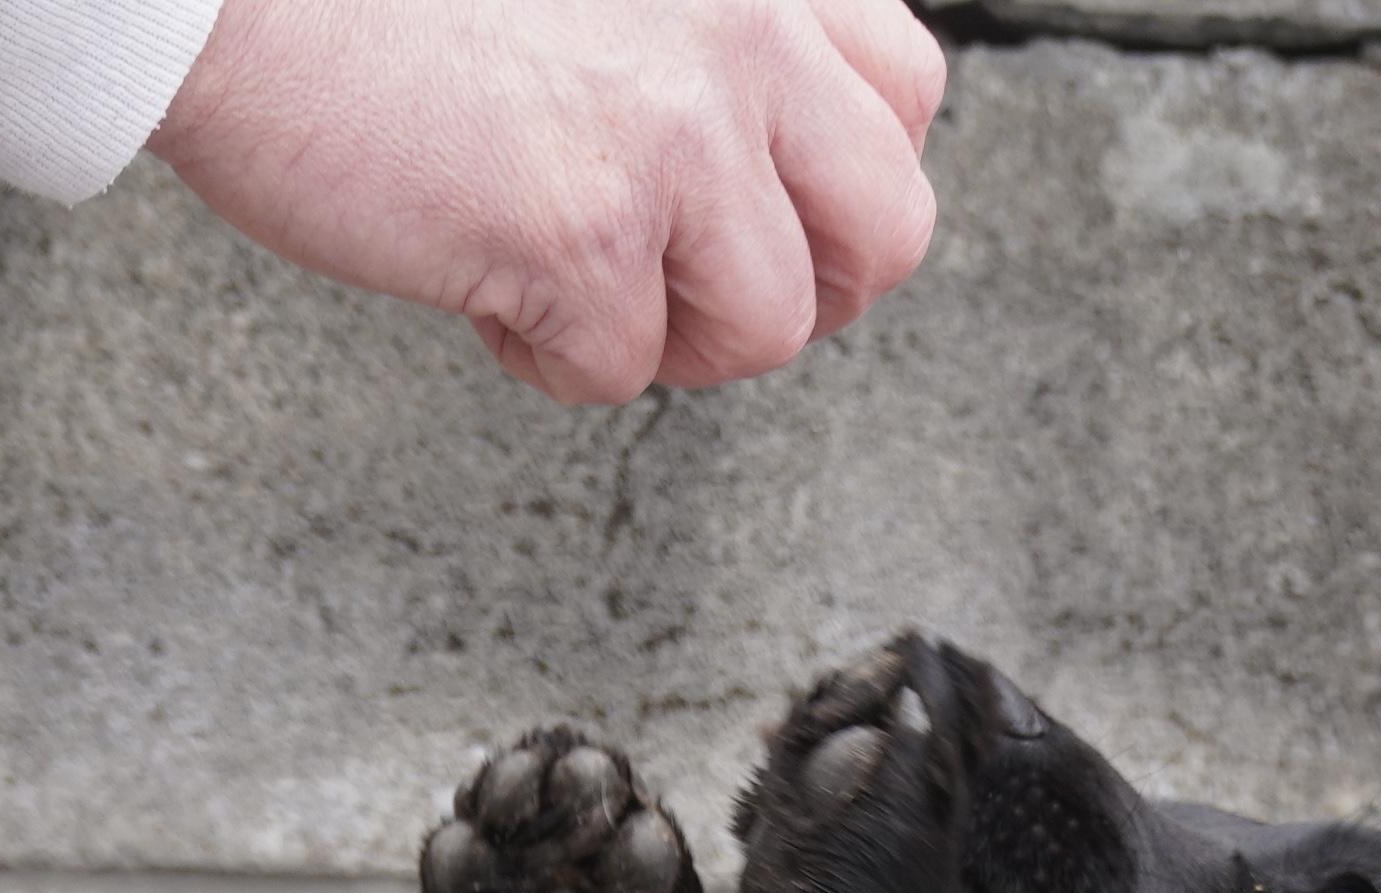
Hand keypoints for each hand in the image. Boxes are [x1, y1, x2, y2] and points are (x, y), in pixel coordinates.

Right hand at [150, 0, 944, 403]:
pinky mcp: (589, 229)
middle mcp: (742, 21)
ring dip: (667, 336)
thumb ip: (690, 28)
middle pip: (886, 226)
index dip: (835, 183)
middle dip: (795, 286)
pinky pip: (621, 369)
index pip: (904, 95)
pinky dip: (543, 354)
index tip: (756, 206)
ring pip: (771, 322)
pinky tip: (477, 273)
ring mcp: (677, 126)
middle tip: (686, 281)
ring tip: (561, 272)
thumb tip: (758, 152)